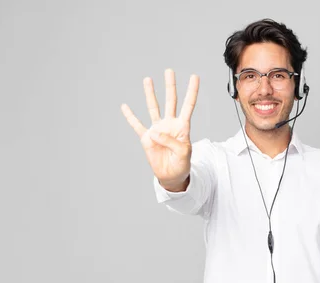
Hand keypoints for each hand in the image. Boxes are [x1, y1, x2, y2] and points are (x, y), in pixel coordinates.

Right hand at [122, 69, 199, 190]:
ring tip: (148, 79)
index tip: (195, 77)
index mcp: (182, 127)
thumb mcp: (183, 153)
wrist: (171, 175)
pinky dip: (130, 116)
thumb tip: (154, 131)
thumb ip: (171, 141)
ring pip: (153, 107)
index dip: (192, 92)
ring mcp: (158, 130)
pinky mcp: (147, 138)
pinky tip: (125, 106)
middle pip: (170, 101)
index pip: (188, 106)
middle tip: (169, 71)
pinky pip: (137, 125)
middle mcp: (169, 124)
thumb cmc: (181, 163)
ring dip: (150, 94)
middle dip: (170, 86)